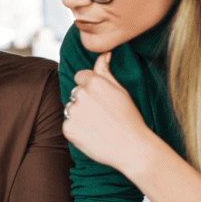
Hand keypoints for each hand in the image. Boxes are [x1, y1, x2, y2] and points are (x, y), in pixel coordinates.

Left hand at [63, 52, 154, 173]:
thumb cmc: (130, 118)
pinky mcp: (68, 129)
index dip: (90, 87)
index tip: (100, 99)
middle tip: (102, 115)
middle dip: (85, 101)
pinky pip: (68, 125)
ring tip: (98, 125)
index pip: (81, 76)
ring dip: (79, 115)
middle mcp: (81, 94)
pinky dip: (77, 130)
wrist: (132, 148)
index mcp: (94, 82)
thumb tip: (104, 53)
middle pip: (75, 93)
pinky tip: (92, 135)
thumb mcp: (120, 90)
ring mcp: (73, 112)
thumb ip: (106, 70)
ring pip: (71, 108)